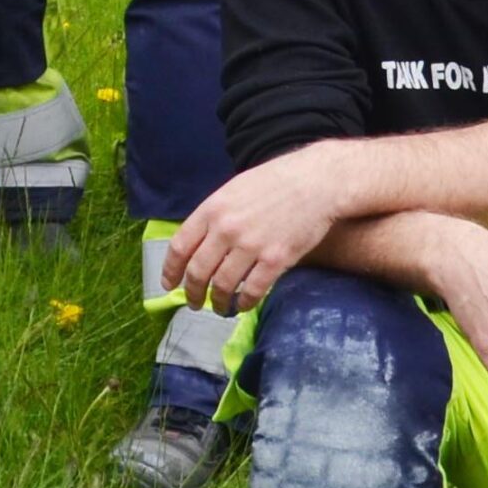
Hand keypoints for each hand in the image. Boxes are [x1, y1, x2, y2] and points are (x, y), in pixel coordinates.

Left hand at [164, 143, 347, 312]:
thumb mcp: (237, 188)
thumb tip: (200, 244)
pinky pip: (251, 291)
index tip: (169, 284)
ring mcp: (251, 246)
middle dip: (192, 293)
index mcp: (214, 208)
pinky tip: (243, 304)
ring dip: (217, 302)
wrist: (318, 181)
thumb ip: (216, 215)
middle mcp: (227, 229)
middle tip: (194, 302)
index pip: (180, 246)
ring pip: (222, 286)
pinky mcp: (275, 260)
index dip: (171, 270)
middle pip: (198, 271)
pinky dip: (244, 303)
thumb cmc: (278, 181)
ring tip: (219, 307)